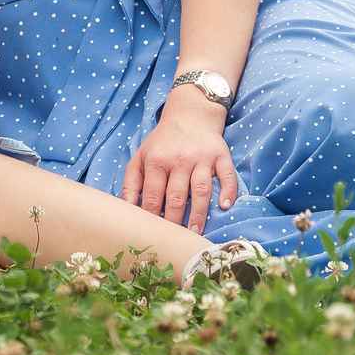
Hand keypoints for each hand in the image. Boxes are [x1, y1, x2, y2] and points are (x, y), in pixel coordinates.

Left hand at [123, 92, 237, 232]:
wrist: (189, 115)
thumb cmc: (162, 142)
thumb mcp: (140, 157)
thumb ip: (131, 183)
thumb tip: (126, 209)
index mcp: (156, 161)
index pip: (152, 195)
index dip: (151, 217)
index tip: (153, 234)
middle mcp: (179, 159)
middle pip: (176, 196)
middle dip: (174, 221)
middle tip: (175, 239)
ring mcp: (201, 157)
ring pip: (201, 189)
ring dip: (198, 213)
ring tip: (195, 232)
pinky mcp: (220, 155)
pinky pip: (227, 175)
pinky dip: (228, 191)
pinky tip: (225, 206)